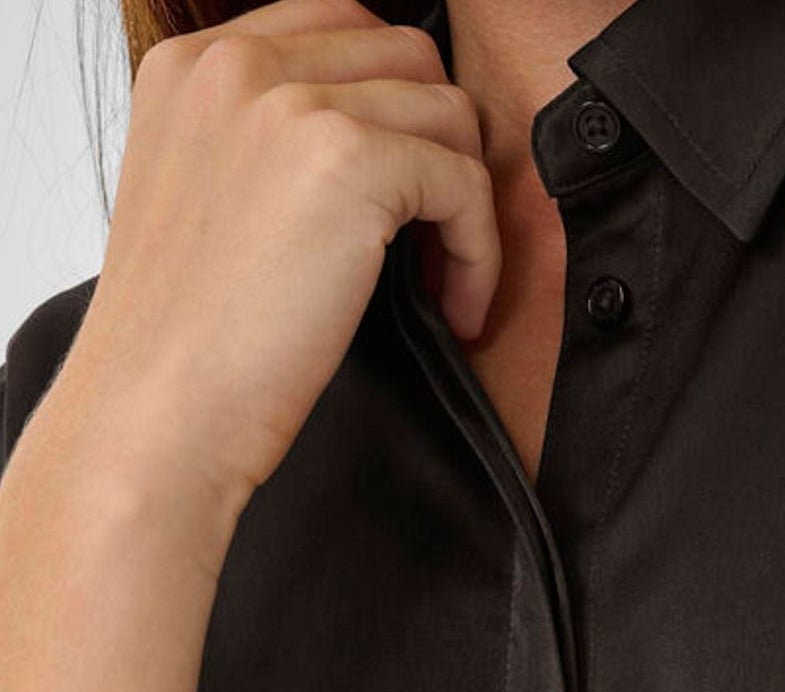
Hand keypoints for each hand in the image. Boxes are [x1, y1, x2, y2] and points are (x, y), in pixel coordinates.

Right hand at [68, 0, 502, 512]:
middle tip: (435, 239)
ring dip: (466, 205)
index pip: (338, 26)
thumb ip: (269, 147)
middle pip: (405, 55)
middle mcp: (235, 62)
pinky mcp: (350, 160)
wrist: (159, 415)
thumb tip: (375, 147)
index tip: (401, 194)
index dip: (393, 108)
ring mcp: (292, 103)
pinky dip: (479, 254)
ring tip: (444, 286)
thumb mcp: (209, 205)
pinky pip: (465, 182)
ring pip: (448, 113)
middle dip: (438, 146)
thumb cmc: (187, 346)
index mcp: (193, 65)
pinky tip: (452, 312)